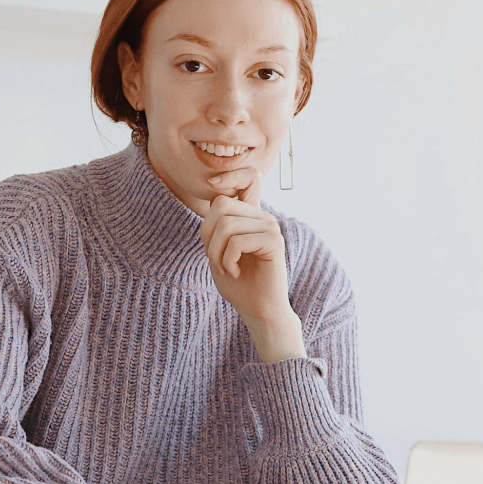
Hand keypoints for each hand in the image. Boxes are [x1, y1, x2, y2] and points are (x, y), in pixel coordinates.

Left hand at [199, 167, 303, 360]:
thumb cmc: (238, 283)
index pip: (249, 176)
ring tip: (225, 268)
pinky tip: (234, 272)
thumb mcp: (218, 250)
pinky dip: (227, 260)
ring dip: (217, 252)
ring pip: (226, 225)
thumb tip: (215, 198)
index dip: (230, 173)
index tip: (211, 183)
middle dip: (208, 235)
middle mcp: (262, 217)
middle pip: (221, 205)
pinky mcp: (274, 242)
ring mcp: (270, 228)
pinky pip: (237, 242)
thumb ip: (216, 226)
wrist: (258, 310)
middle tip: (215, 258)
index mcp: (250, 215)